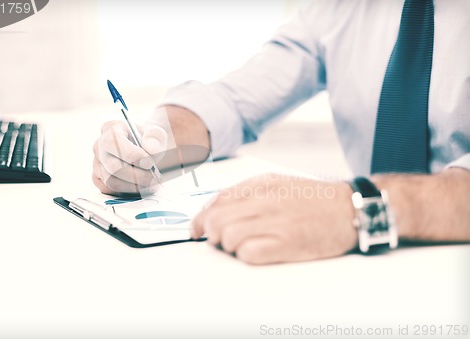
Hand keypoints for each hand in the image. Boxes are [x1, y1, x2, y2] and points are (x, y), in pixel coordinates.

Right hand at [92, 120, 166, 194]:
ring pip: (111, 181)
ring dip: (134, 186)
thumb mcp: (156, 134)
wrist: (146, 149)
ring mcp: (97, 162)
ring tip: (151, 184)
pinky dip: (127, 191)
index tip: (150, 163)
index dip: (133, 155)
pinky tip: (141, 187)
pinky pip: (109, 189)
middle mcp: (99, 145)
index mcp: (111, 129)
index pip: (115, 143)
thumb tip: (151, 150)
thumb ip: (155, 138)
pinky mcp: (98, 177)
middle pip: (113, 167)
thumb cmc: (148, 140)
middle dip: (137, 176)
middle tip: (154, 179)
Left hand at [191, 174, 357, 264]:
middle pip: (216, 220)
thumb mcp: (277, 183)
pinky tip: (255, 252)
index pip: (215, 202)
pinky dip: (245, 255)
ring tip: (241, 246)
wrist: (350, 209)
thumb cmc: (313, 199)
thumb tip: (215, 208)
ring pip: (228, 236)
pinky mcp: (286, 243)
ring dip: (229, 246)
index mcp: (260, 184)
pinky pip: (248, 253)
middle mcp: (265, 200)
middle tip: (219, 240)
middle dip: (211, 234)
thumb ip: (246, 192)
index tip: (197, 230)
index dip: (200, 219)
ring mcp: (275, 221)